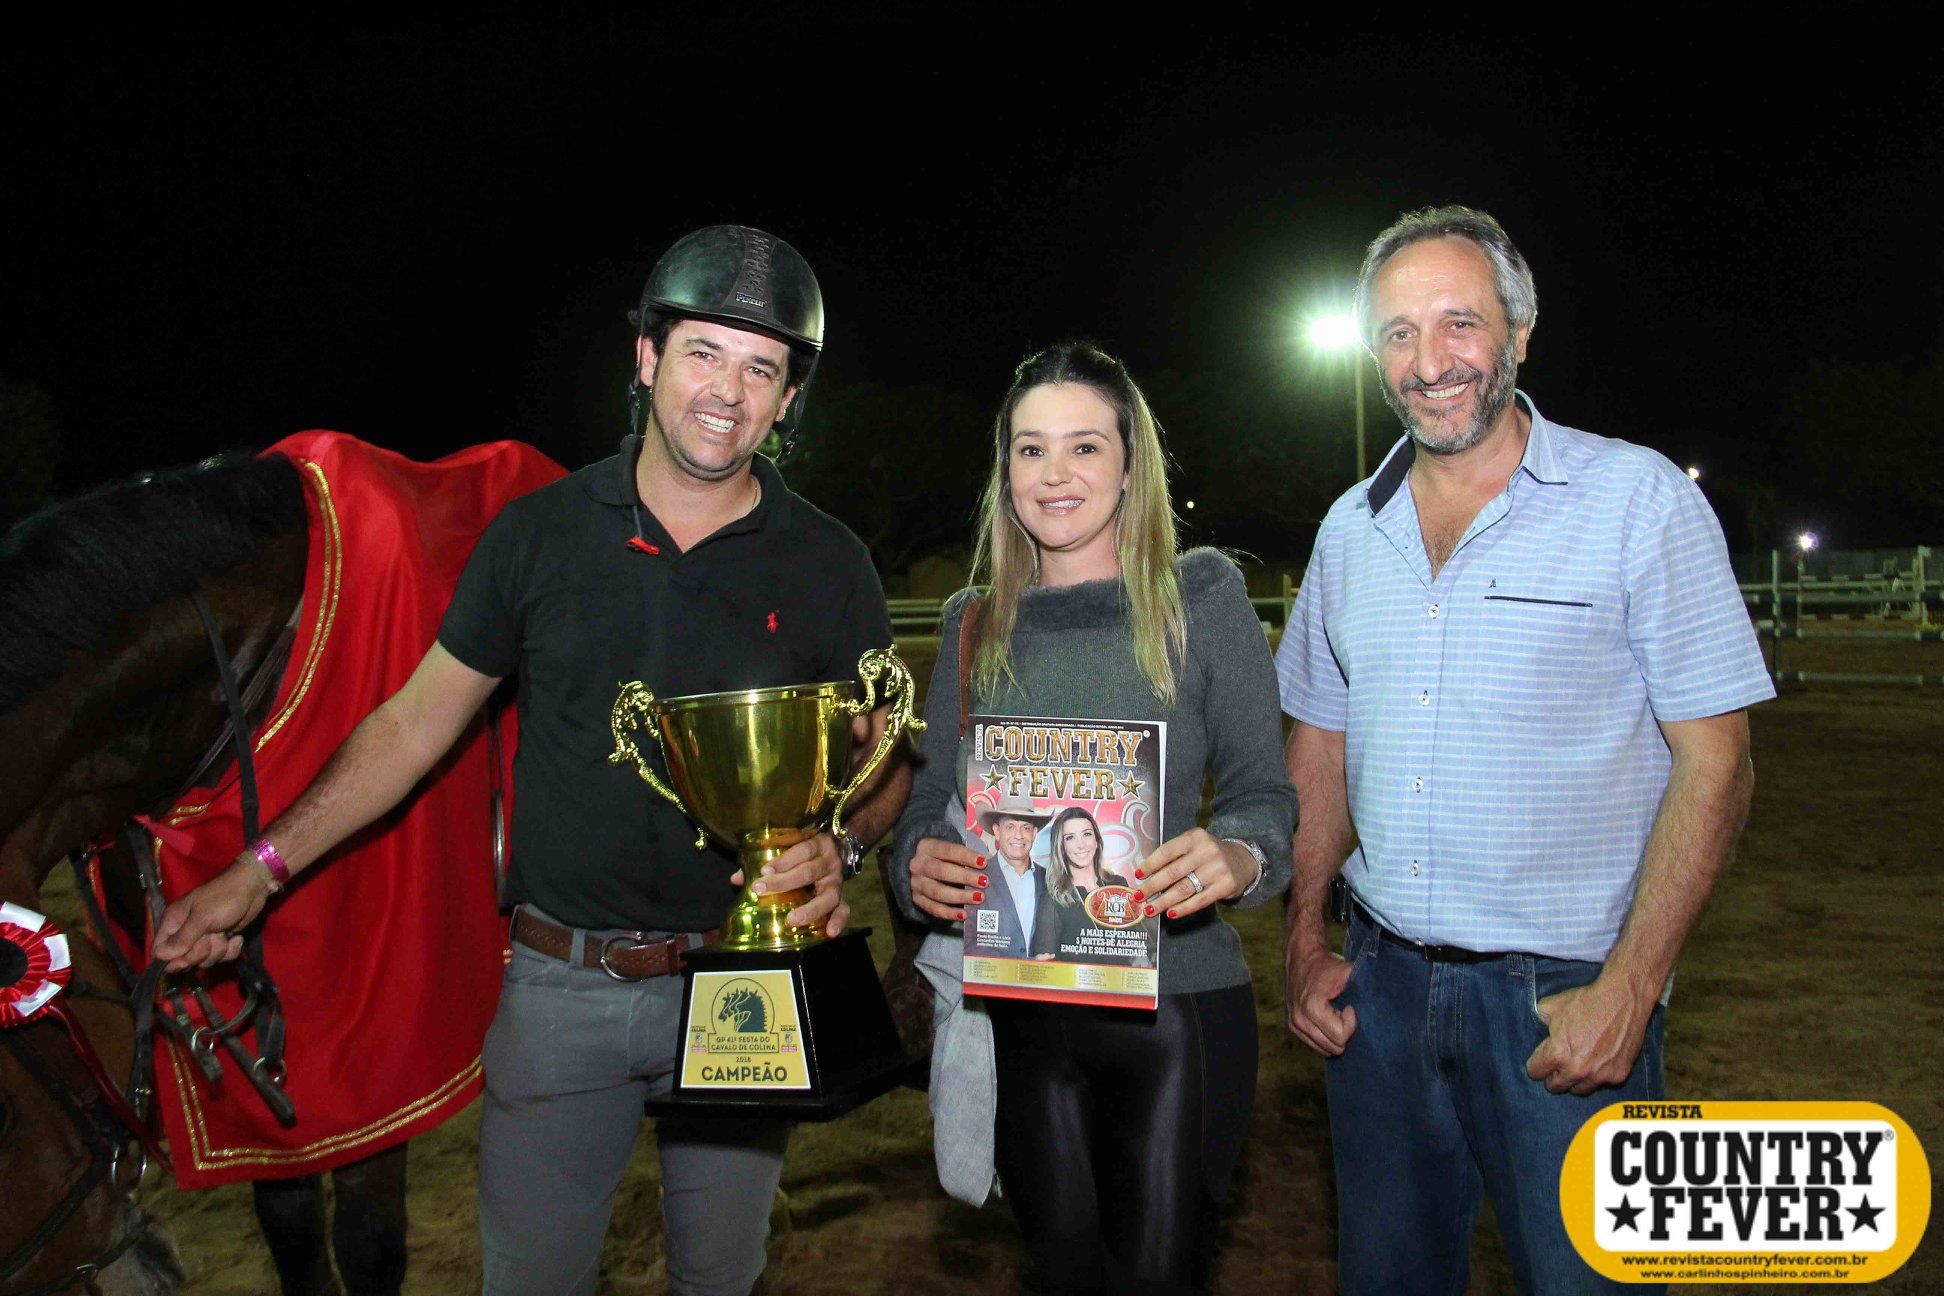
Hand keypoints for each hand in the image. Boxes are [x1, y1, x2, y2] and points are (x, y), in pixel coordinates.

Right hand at [151, 854, 275, 970]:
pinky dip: (231, 950)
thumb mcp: (202, 918)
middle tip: (211, 936)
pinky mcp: (221, 940)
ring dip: (218, 950)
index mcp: (174, 922)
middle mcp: (185, 931)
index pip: (160, 950)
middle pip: (183, 959)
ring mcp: (204, 937)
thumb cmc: (224, 898)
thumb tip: (159, 956)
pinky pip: (221, 957)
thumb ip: (182, 938)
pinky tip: (236, 938)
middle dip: (200, 953)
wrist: (253, 888)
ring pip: (204, 960)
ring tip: (224, 932)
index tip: (185, 960)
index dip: (170, 960)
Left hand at [729, 832, 849, 936]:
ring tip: (793, 919)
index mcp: (817, 845)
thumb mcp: (790, 849)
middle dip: (783, 882)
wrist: (839, 851)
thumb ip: (764, 862)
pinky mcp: (842, 897)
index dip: (783, 861)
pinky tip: (829, 932)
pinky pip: (844, 910)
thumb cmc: (805, 853)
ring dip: (810, 909)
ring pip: (828, 896)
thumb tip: (737, 880)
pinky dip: (838, 921)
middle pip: (808, 872)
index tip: (763, 871)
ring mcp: (837, 882)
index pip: (801, 851)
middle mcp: (829, 863)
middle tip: (762, 890)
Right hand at [906, 838, 983, 921]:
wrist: (919, 868)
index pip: (947, 851)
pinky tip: (964, 914)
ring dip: (960, 896)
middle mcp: (918, 865)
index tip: (983, 862)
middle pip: (942, 871)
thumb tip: (985, 863)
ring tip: (979, 898)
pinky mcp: (917, 900)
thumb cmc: (942, 857)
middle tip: (984, 882)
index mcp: (926, 847)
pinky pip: (934, 909)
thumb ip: (964, 855)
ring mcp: (916, 884)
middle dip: (965, 877)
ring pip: (938, 892)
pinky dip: (949, 913)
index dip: (966, 856)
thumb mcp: (948, 849)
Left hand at [1134, 829, 1253, 920]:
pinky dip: (1182, 908)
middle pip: (1173, 872)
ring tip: (1150, 909)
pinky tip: (1170, 913)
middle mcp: (1207, 851)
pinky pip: (1199, 901)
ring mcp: (1217, 869)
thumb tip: (1146, 876)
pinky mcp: (1225, 886)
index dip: (1150, 864)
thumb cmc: (1208, 854)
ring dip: (1163, 901)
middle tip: (1138, 897)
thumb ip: (1174, 855)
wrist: (1242, 860)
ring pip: (1184, 889)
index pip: (1167, 851)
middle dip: (1152, 886)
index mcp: (1195, 837)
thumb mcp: (1194, 845)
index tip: (1137, 875)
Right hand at [1285, 943, 1357, 1055]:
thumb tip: (1385, 1002)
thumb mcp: (1348, 972)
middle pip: (1334, 1047)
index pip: (1341, 1036)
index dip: (1351, 1023)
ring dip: (1335, 1036)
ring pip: (1326, 1050)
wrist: (1303, 959)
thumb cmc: (1327, 966)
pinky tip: (1328, 1020)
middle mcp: (1300, 1019)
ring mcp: (1295, 1025)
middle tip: (1343, 1012)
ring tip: (1335, 1016)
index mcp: (1312, 1007)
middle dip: (1344, 1031)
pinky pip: (1317, 1046)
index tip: (1349, 1007)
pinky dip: (1326, 1037)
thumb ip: (1365, 987)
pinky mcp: (1293, 1027)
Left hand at [1525, 975, 1652, 1095]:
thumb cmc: (1586, 1001)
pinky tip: (1599, 1060)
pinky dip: (1598, 1075)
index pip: (1535, 1072)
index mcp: (1557, 1054)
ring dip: (1575, 1079)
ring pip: (1578, 1090)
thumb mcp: (1552, 1005)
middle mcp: (1577, 1070)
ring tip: (1578, 1064)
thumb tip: (1538, 1024)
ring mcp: (1599, 1076)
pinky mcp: (1618, 1076)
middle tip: (1557, 1064)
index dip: (1536, 1063)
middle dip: (1553, 1075)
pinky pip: (1601, 1083)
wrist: (1623, 999)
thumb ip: (1540, 1020)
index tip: (1540, 1059)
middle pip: (1555, 1086)